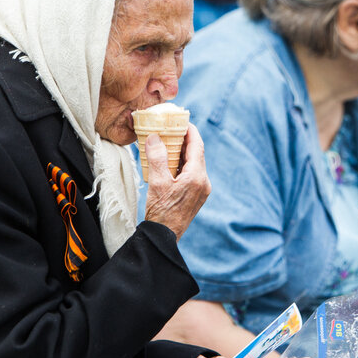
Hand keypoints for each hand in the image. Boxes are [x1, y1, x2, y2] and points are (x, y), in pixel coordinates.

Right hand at [144, 124, 211, 239]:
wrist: (164, 236)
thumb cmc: (161, 211)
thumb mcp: (157, 182)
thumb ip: (157, 157)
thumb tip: (154, 137)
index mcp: (197, 176)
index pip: (197, 146)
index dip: (190, 131)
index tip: (182, 121)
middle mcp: (204, 182)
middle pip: (197, 154)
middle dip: (185, 141)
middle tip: (172, 130)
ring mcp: (202, 190)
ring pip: (195, 164)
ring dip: (183, 153)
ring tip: (169, 144)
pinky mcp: (197, 196)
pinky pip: (192, 174)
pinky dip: (182, 165)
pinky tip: (170, 163)